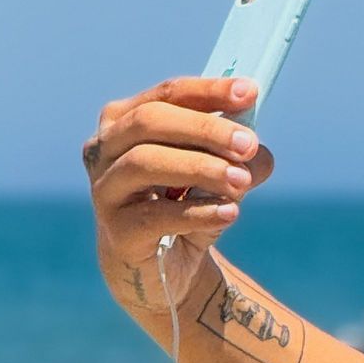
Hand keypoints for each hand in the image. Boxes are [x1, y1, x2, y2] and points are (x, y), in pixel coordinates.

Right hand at [83, 75, 276, 322]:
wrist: (160, 271)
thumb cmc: (185, 208)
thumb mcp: (217, 178)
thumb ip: (238, 159)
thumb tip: (259, 153)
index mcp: (126, 120)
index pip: (168, 94)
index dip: (208, 91)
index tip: (250, 92)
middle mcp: (105, 148)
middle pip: (150, 121)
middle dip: (204, 129)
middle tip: (248, 144)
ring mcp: (105, 189)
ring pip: (145, 162)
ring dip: (200, 168)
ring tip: (241, 181)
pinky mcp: (116, 231)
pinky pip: (156, 215)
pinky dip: (198, 212)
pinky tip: (230, 213)